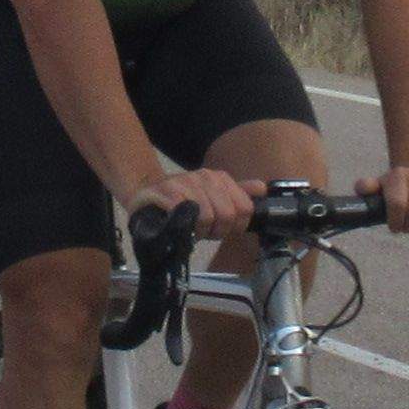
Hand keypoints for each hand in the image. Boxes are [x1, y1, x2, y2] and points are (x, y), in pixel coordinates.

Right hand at [137, 161, 258, 241]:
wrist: (146, 195)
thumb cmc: (183, 204)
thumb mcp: (213, 200)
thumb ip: (238, 195)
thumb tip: (263, 188)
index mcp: (219, 178)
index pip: (244, 208)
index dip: (234, 226)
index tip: (220, 229)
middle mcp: (203, 176)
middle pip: (227, 214)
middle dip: (216, 231)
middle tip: (203, 232)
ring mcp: (184, 182)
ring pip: (206, 216)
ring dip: (198, 231)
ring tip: (189, 229)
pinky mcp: (164, 191)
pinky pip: (184, 212)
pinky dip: (183, 225)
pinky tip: (177, 225)